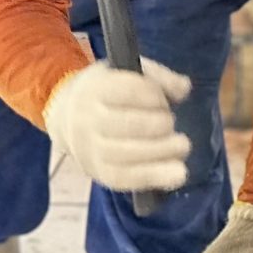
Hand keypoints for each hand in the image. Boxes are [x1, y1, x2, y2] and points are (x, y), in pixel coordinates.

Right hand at [43, 61, 191, 192]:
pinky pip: (127, 179)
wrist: (68, 118)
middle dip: (160, 124)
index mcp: (96, 88)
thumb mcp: (129, 73)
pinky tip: (178, 174)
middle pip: (130, 125)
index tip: (163, 100)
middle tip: (169, 122)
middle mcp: (88, 120)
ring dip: (162, 151)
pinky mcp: (100, 173)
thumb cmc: (108, 92)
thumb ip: (159, 77)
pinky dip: (155, 177)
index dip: (155, 96)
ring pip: (128, 155)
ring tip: (182, 146)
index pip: (129, 91)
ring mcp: (92, 149)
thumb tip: (183, 88)